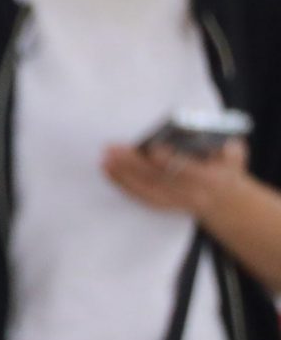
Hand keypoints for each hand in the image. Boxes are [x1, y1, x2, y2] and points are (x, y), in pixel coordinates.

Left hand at [104, 138, 249, 218]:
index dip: (170, 160)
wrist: (224, 200)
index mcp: (210, 180)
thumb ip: (226, 146)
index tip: (153, 148)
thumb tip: (212, 134)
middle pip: (159, 179)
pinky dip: (122, 184)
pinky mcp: (163, 204)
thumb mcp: (234, 155)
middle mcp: (191, 193)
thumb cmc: (225, 168)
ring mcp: (175, 201)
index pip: (187, 171)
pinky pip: (140, 196)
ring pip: (146, 189)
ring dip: (123, 174)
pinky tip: (107, 171)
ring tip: (105, 159)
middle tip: (113, 148)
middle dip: (134, 164)